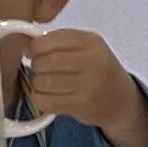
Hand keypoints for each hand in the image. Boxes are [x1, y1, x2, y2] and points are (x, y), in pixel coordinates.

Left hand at [12, 24, 147, 146]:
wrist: (121, 100)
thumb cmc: (98, 69)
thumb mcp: (87, 47)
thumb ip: (60, 42)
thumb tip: (26, 46)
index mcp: (92, 42)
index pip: (51, 40)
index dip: (35, 47)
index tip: (33, 52)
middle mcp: (93, 62)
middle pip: (45, 62)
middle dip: (36, 66)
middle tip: (41, 70)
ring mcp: (89, 85)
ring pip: (43, 82)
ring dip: (37, 83)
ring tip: (46, 83)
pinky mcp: (82, 106)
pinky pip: (46, 101)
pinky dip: (40, 99)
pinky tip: (47, 96)